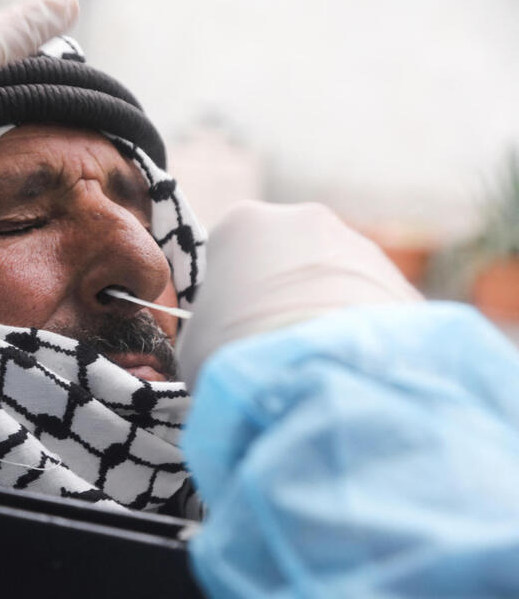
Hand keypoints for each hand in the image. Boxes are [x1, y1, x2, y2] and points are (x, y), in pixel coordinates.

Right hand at [176, 201, 421, 387]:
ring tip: (314, 364)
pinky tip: (346, 370)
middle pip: (287, 257)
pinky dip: (361, 337)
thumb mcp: (194, 341)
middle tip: (272, 346)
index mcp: (242, 224)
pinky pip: (374, 312)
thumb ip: (209, 324)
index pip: (229, 253)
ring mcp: (360, 248)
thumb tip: (226, 337)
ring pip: (336, 282)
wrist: (316, 378)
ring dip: (325, 315)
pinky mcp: (403, 285)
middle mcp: (305, 220)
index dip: (228, 294)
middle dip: (282, 296)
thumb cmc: (234, 355)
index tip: (228, 328)